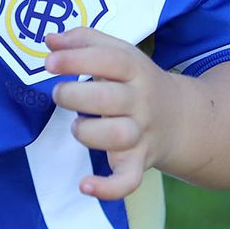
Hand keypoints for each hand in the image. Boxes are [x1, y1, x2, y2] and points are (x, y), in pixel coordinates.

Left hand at [45, 27, 186, 199]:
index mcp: (135, 69)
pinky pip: (128, 180)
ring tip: (77, 125)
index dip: (76, 59)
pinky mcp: (138, 162)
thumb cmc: (134, 81)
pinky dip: (108, 188)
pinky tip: (84, 185)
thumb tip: (50, 39)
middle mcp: (140, 101)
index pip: (109, 59)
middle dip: (74, 96)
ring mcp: (141, 133)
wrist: (180, 118)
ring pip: (117, 137)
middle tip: (59, 94)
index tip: (49, 62)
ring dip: (87, 133)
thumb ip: (83, 40)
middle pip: (109, 99)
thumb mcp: (119, 52)